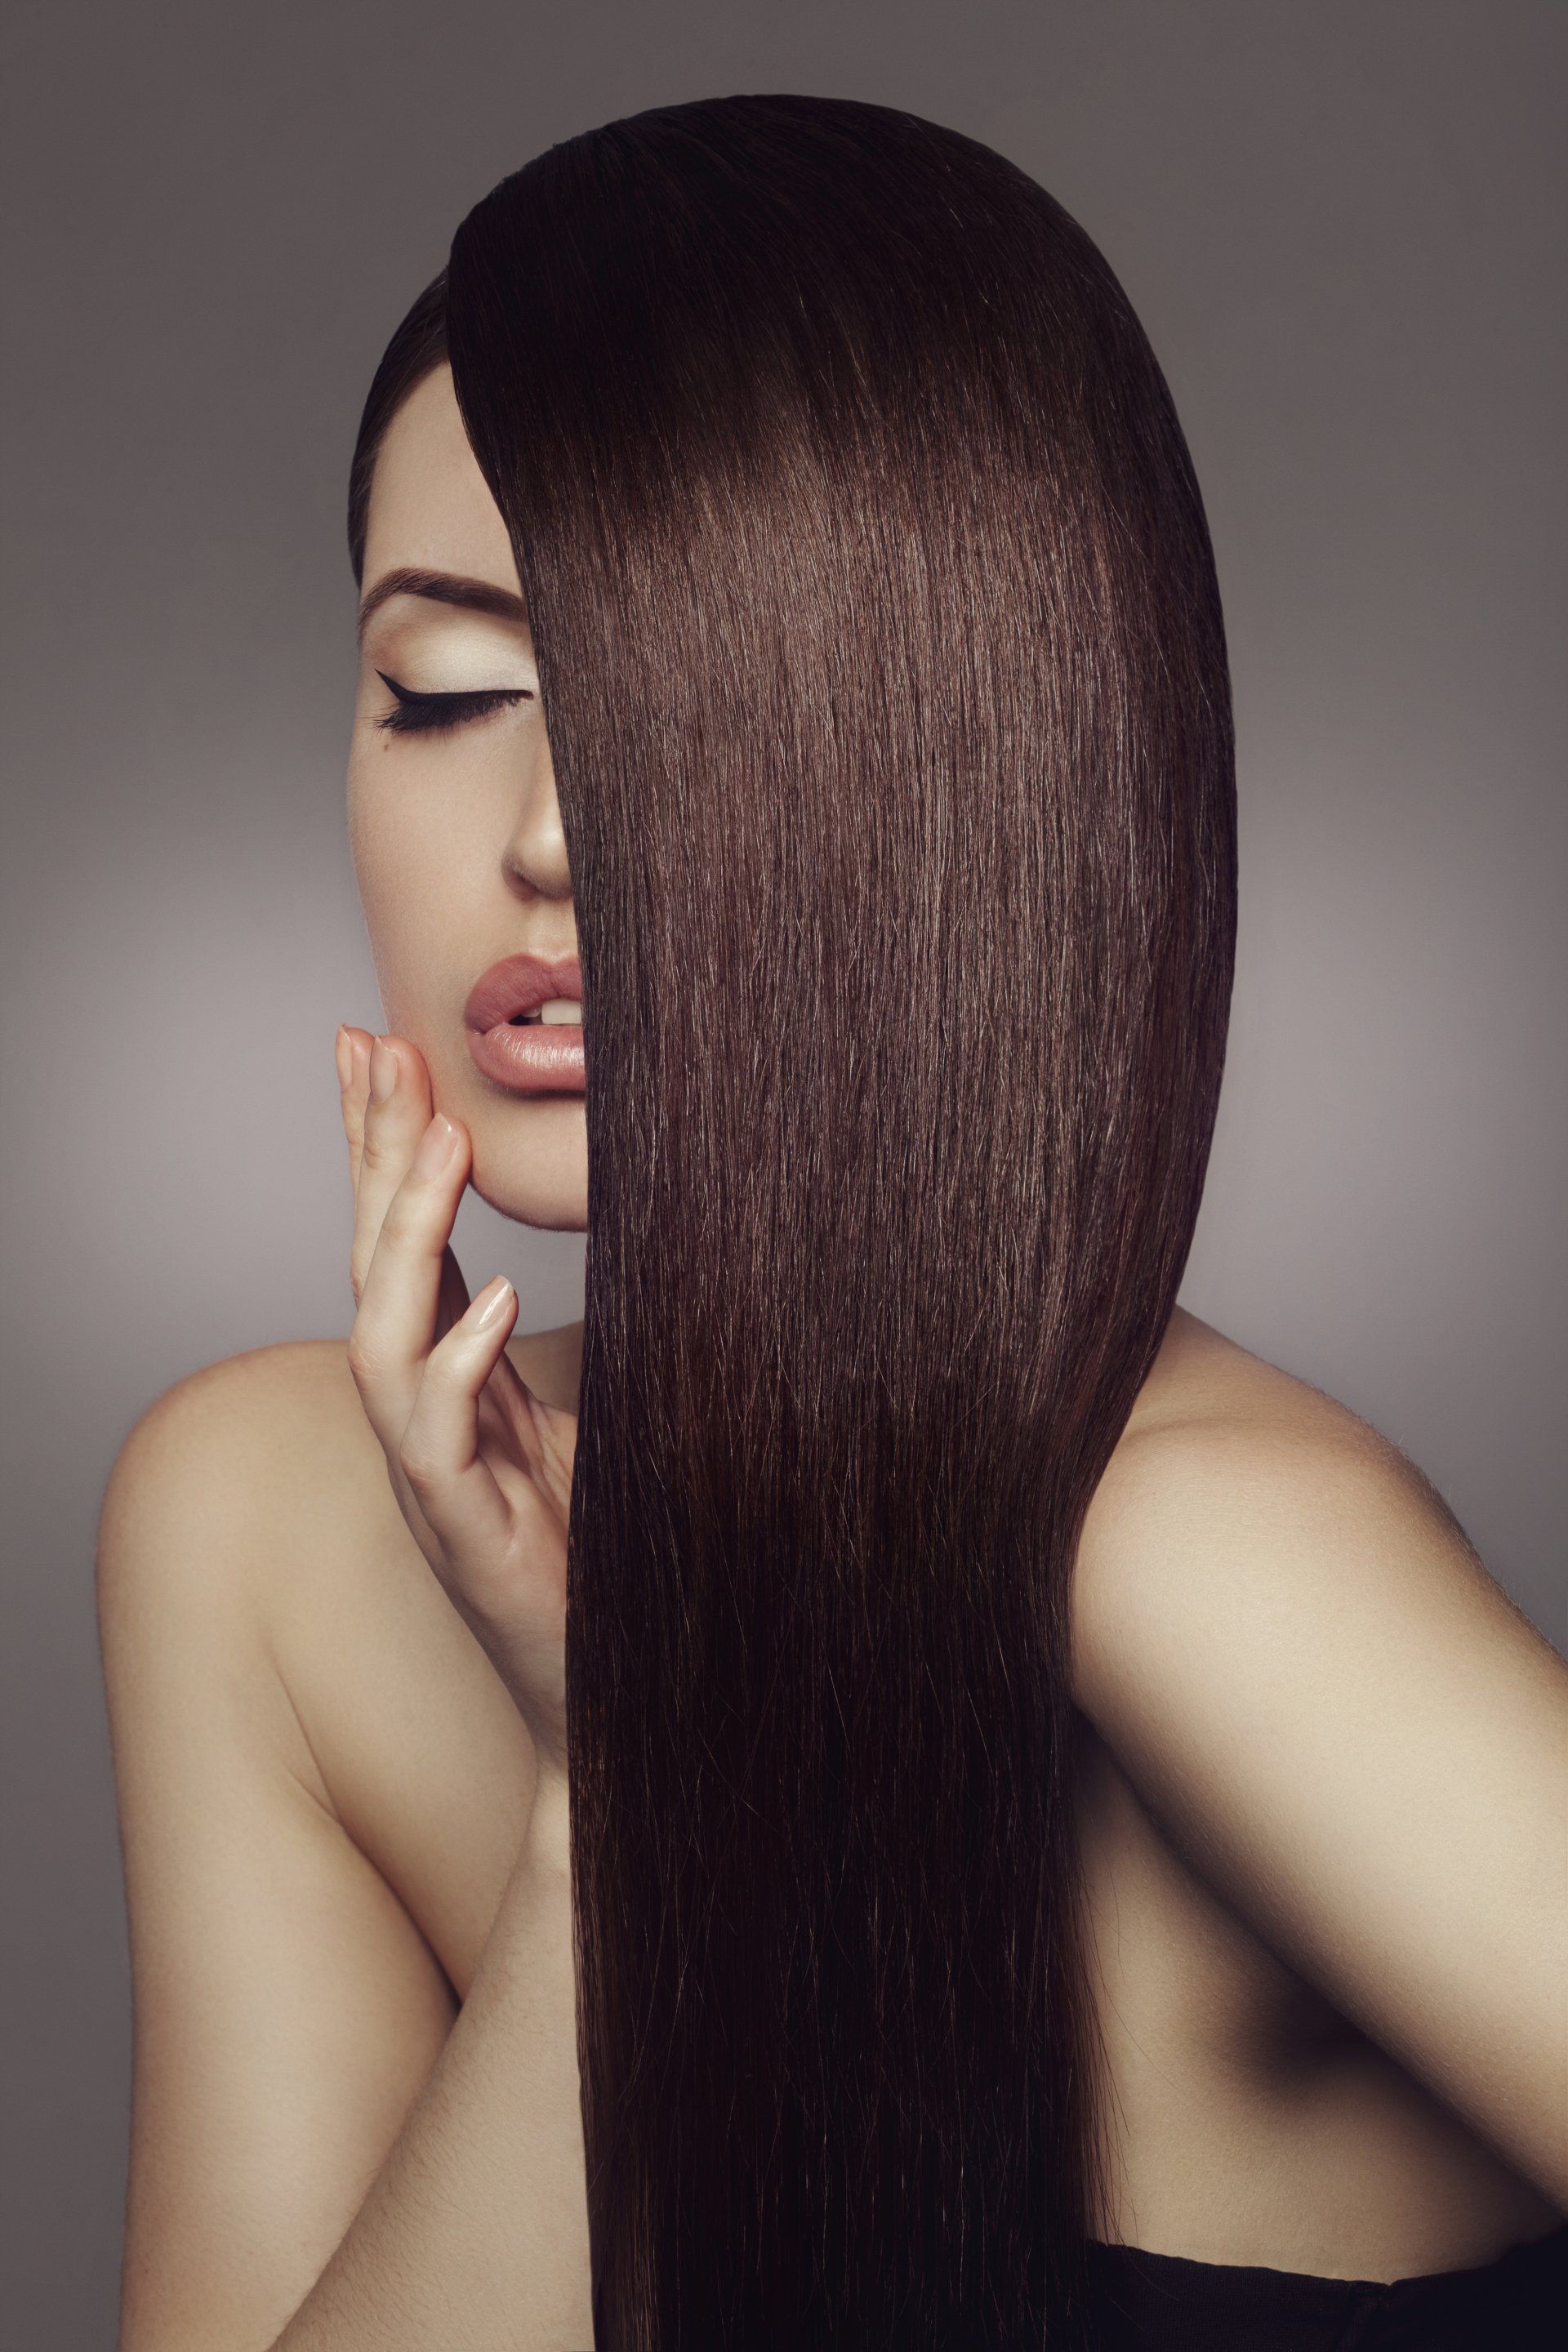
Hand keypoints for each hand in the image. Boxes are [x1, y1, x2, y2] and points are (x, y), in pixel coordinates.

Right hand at [335, 1025, 574, 1783]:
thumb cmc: (588, 1557)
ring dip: (406, 1236)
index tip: (379, 1047)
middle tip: (372, 1047)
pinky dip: (458, 1366)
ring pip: (383, 1339)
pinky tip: (493, 1303)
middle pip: (372, 1263)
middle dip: (368, 1154)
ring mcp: (431, 1473)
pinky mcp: (460, 1531)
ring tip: (437, 1144)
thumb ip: (553, 1351)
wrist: (590, 1689)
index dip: (382, 1149)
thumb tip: (599, 1249)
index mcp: (449, 1379)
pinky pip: (435, 1440)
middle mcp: (421, 1414)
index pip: (401, 1243)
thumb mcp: (576, 1425)